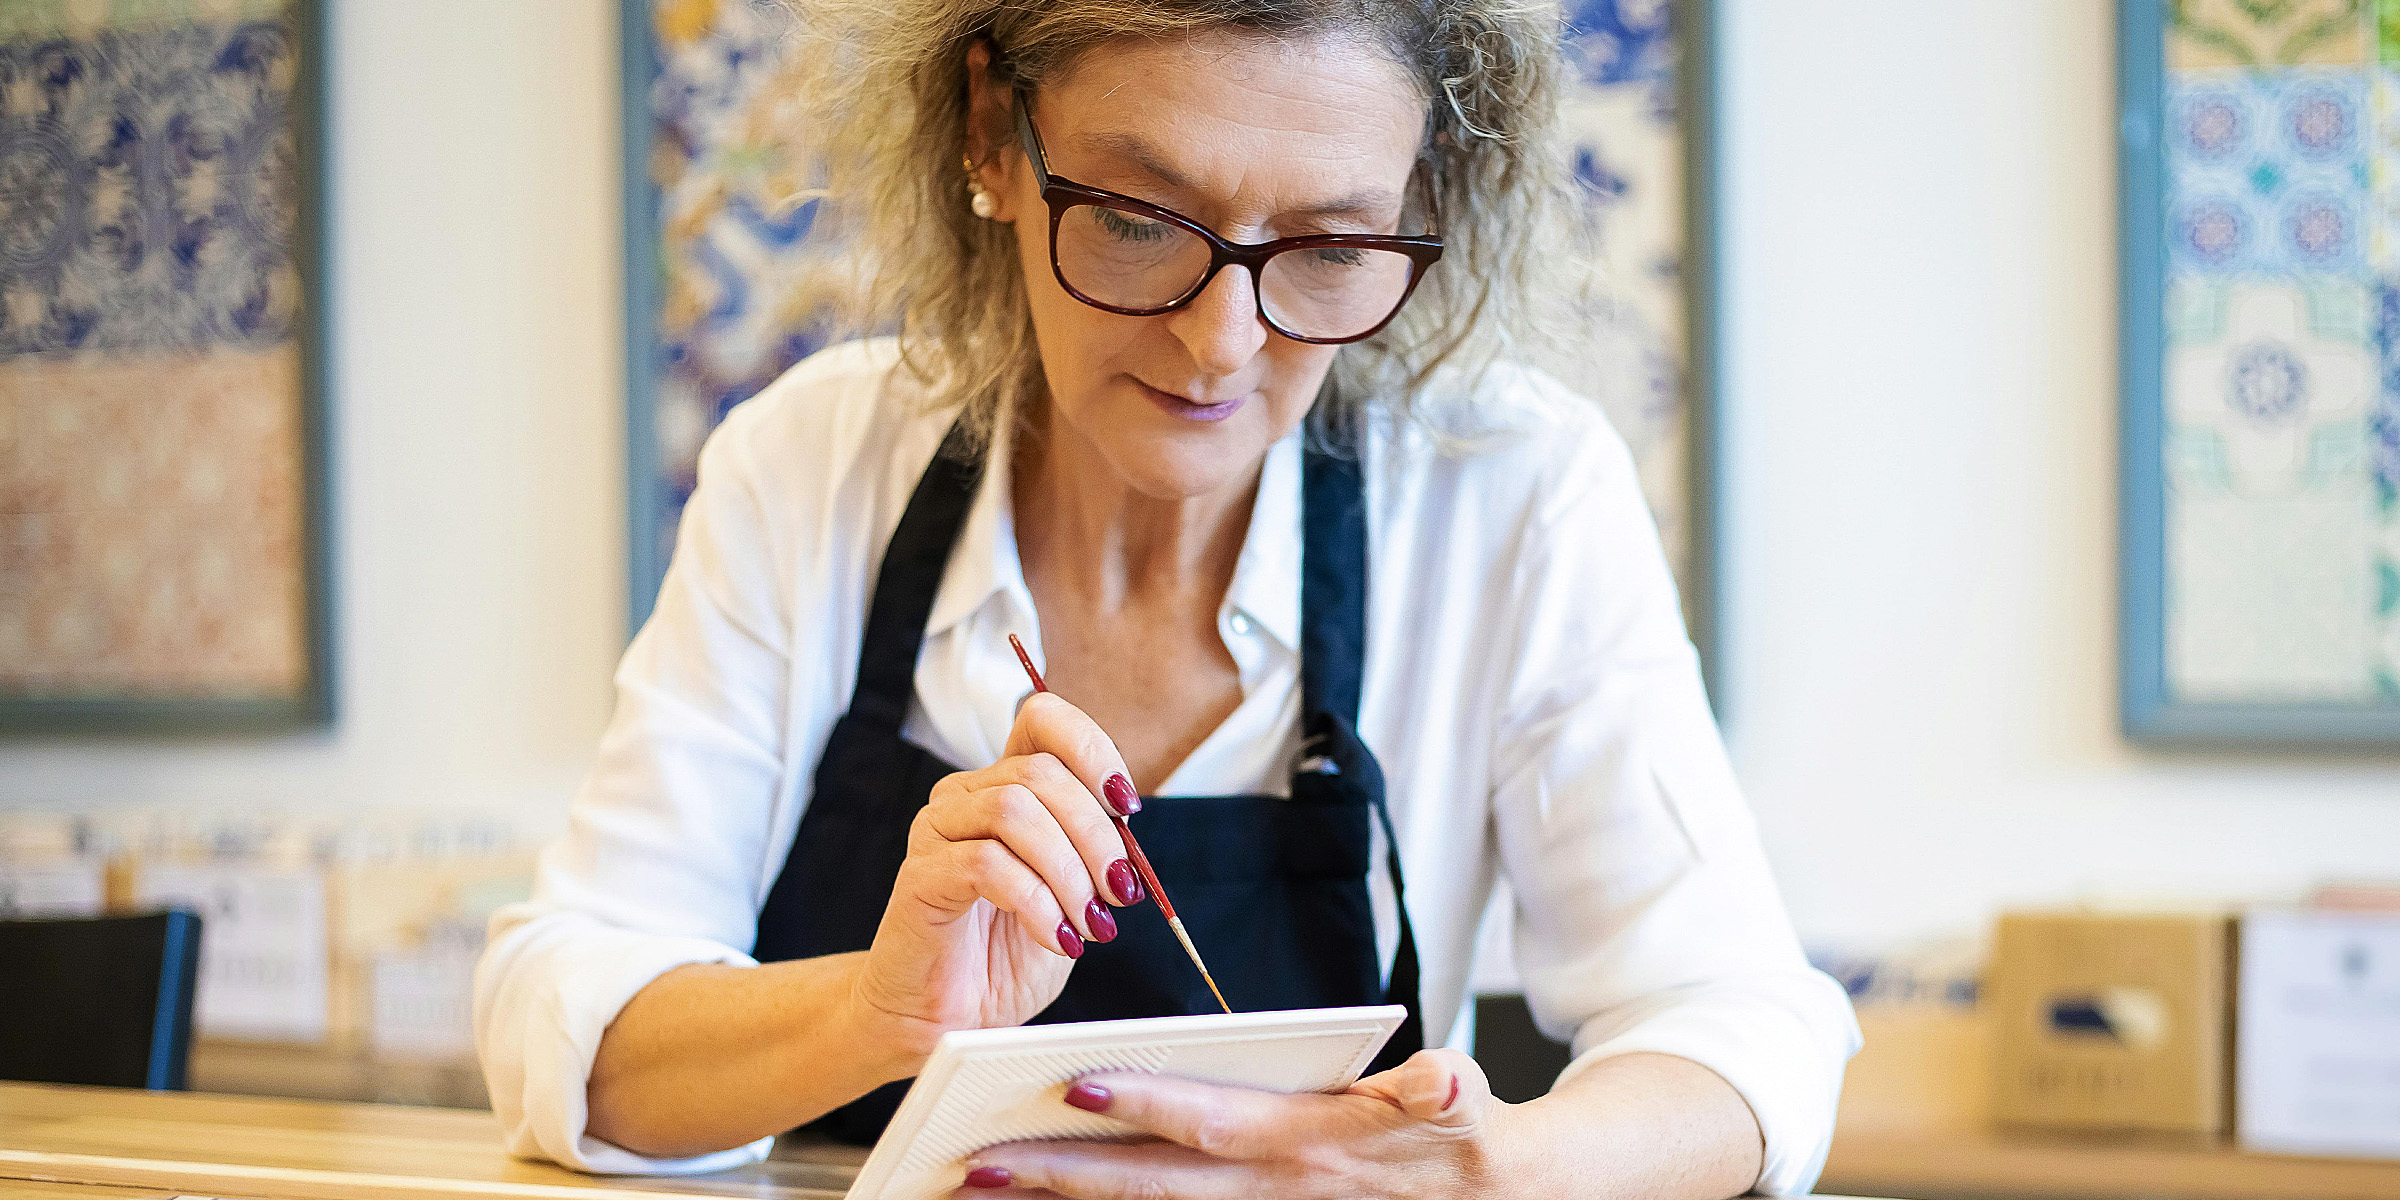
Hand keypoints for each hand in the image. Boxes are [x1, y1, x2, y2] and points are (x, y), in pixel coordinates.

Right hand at [848, 691, 1149, 1065]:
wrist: (950, 1021)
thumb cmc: (1007, 956)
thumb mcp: (1072, 894)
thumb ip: (1094, 851)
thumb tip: (1127, 823)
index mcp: (1004, 786)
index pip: (1042, 720)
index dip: (1091, 749)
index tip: (1126, 805)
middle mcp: (966, 796)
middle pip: (1041, 773)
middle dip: (1096, 834)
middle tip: (1119, 893)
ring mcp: (937, 831)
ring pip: (1014, 811)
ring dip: (1069, 870)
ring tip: (1090, 923)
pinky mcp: (921, 876)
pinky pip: (986, 865)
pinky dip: (1037, 903)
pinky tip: (1058, 938)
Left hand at [950, 1049, 1498, 1198]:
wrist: (1489, 1193)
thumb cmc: (1463, 1134)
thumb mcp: (1466, 1106)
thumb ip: (1442, 1095)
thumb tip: (1442, 1082)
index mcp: (1311, 1143)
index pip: (1213, 1123)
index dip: (1148, 1105)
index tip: (1077, 1084)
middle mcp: (1271, 1186)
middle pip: (1150, 1183)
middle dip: (1063, 1175)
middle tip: (978, 1161)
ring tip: (978, 1186)